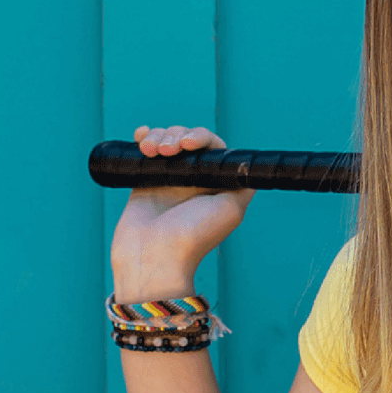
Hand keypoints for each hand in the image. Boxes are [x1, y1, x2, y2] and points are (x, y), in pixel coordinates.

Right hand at [110, 125, 254, 299]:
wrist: (154, 257)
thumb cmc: (194, 236)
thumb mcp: (231, 210)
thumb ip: (243, 185)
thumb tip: (250, 166)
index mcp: (216, 185)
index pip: (213, 148)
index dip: (201, 138)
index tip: (189, 143)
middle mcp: (195, 181)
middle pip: (187, 140)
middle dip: (176, 135)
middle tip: (168, 150)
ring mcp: (169, 180)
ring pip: (166, 142)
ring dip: (158, 136)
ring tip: (150, 149)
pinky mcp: (145, 182)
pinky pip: (145, 152)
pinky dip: (143, 138)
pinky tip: (141, 135)